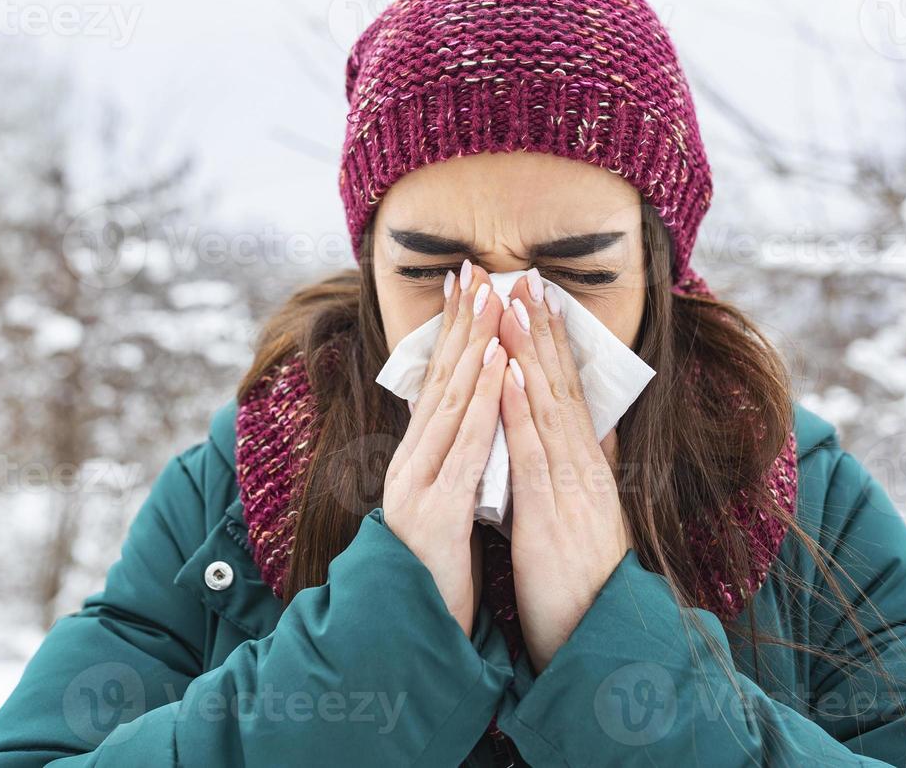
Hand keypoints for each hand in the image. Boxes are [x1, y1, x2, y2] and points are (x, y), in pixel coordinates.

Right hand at [383, 262, 508, 636]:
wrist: (410, 636)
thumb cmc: (434, 576)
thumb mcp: (445, 509)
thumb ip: (454, 467)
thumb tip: (472, 428)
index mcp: (420, 461)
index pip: (439, 386)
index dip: (456, 334)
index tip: (469, 287)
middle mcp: (412, 462)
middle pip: (440, 381)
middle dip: (461, 323)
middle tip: (475, 269)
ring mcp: (419, 483)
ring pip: (450, 402)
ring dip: (472, 344)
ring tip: (490, 297)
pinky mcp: (435, 509)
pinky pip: (463, 446)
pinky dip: (481, 401)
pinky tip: (495, 365)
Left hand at [497, 269, 629, 669]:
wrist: (602, 639)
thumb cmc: (586, 583)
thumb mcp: (592, 516)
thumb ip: (593, 469)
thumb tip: (595, 428)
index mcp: (587, 466)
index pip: (568, 391)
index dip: (551, 342)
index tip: (536, 296)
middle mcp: (585, 467)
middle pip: (560, 385)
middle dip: (539, 329)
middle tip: (521, 275)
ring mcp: (573, 487)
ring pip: (548, 408)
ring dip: (527, 353)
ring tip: (511, 304)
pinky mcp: (554, 515)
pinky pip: (534, 455)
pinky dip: (519, 411)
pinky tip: (506, 376)